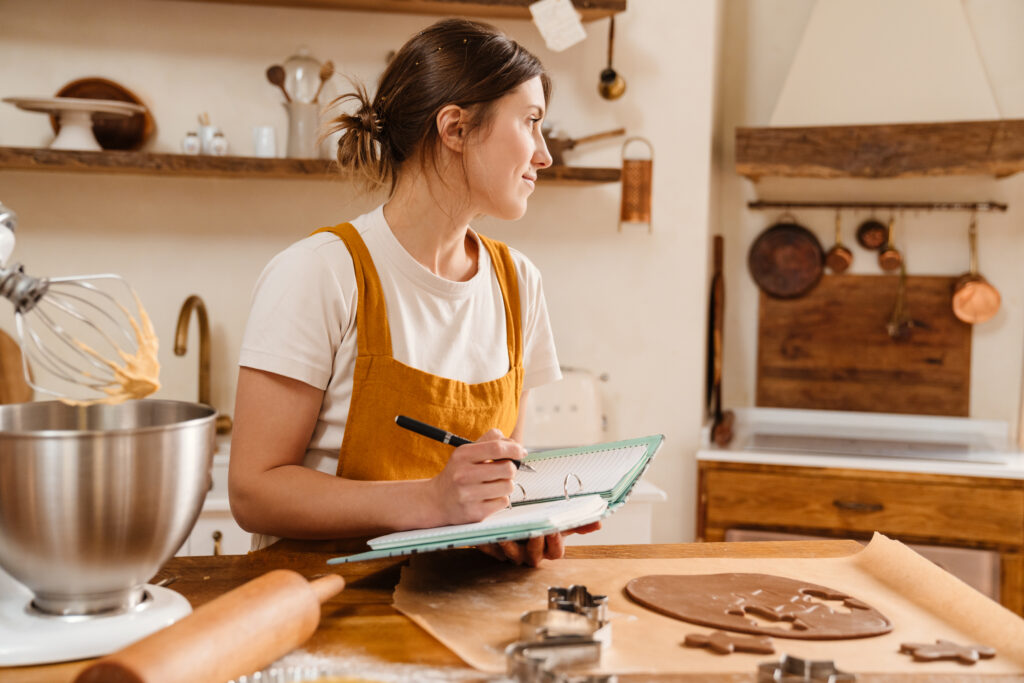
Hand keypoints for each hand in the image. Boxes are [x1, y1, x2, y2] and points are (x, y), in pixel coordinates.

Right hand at [427, 428, 524, 525]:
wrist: (436, 501)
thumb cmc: (456, 474)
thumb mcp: (466, 453)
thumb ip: (489, 442)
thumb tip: (514, 444)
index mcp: (462, 456)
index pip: (496, 448)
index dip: (514, 448)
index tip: (521, 452)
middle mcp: (463, 475)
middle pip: (507, 469)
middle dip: (510, 469)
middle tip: (502, 471)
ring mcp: (469, 496)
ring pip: (508, 486)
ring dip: (505, 484)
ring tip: (493, 485)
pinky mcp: (476, 513)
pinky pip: (503, 502)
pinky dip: (500, 499)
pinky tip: (487, 497)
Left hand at [477, 521, 601, 566]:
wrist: (512, 512)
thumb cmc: (537, 517)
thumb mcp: (557, 516)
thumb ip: (578, 520)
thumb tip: (598, 522)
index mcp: (548, 548)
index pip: (556, 552)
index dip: (556, 543)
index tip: (554, 530)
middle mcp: (530, 553)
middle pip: (534, 557)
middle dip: (536, 545)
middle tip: (535, 531)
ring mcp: (510, 552)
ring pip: (512, 556)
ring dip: (510, 547)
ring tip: (508, 535)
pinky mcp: (491, 547)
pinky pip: (490, 550)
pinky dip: (488, 544)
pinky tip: (487, 535)